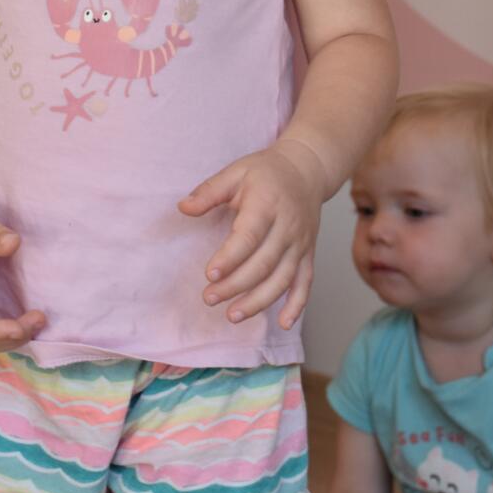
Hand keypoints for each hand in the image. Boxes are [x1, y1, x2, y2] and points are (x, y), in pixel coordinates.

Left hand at [178, 138, 325, 328]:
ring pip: (283, 278)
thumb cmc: (266, 172)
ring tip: (232, 314)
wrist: (307, 169)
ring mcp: (301, 242)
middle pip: (263, 263)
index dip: (230, 258)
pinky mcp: (309, 253)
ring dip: (259, 301)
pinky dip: (297, 305)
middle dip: (236, 285)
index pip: (249, 236)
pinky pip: (306, 283)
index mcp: (267, 204)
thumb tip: (183, 208)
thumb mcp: (236, 171)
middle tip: (209, 298)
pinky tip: (282, 324)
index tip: (209, 274)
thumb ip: (209, 191)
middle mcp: (288, 226)